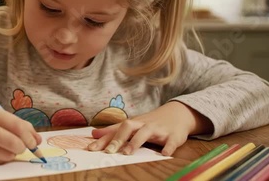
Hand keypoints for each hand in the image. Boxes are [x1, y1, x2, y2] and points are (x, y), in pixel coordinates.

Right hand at [0, 107, 41, 164]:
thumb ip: (18, 125)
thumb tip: (38, 140)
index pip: (16, 125)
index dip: (29, 136)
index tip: (36, 143)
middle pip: (13, 143)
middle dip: (22, 147)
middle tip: (22, 147)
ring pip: (7, 155)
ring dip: (11, 153)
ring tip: (4, 147)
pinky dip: (1, 159)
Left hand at [87, 101, 212, 155]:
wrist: (177, 114)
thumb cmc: (150, 122)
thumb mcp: (132, 125)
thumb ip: (113, 130)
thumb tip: (94, 134)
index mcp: (133, 123)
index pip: (115, 130)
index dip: (103, 139)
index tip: (91, 148)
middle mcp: (143, 124)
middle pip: (128, 127)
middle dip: (118, 138)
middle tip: (108, 152)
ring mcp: (158, 129)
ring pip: (146, 133)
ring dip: (136, 142)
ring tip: (127, 153)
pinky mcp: (173, 135)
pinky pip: (171, 141)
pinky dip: (168, 147)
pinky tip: (164, 154)